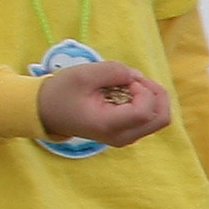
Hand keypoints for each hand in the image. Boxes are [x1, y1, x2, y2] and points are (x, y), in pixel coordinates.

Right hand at [33, 55, 174, 146]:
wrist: (47, 112)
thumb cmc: (62, 93)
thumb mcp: (82, 74)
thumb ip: (112, 71)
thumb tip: (136, 76)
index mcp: (109, 126)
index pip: (145, 112)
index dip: (143, 91)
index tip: (126, 79)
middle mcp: (123, 136)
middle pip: (161, 117)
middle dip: (155, 92)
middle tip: (134, 79)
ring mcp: (128, 137)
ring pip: (158, 117)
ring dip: (150, 95)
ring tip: (128, 83)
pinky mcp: (129, 132)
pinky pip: (149, 117)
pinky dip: (144, 100)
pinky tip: (125, 91)